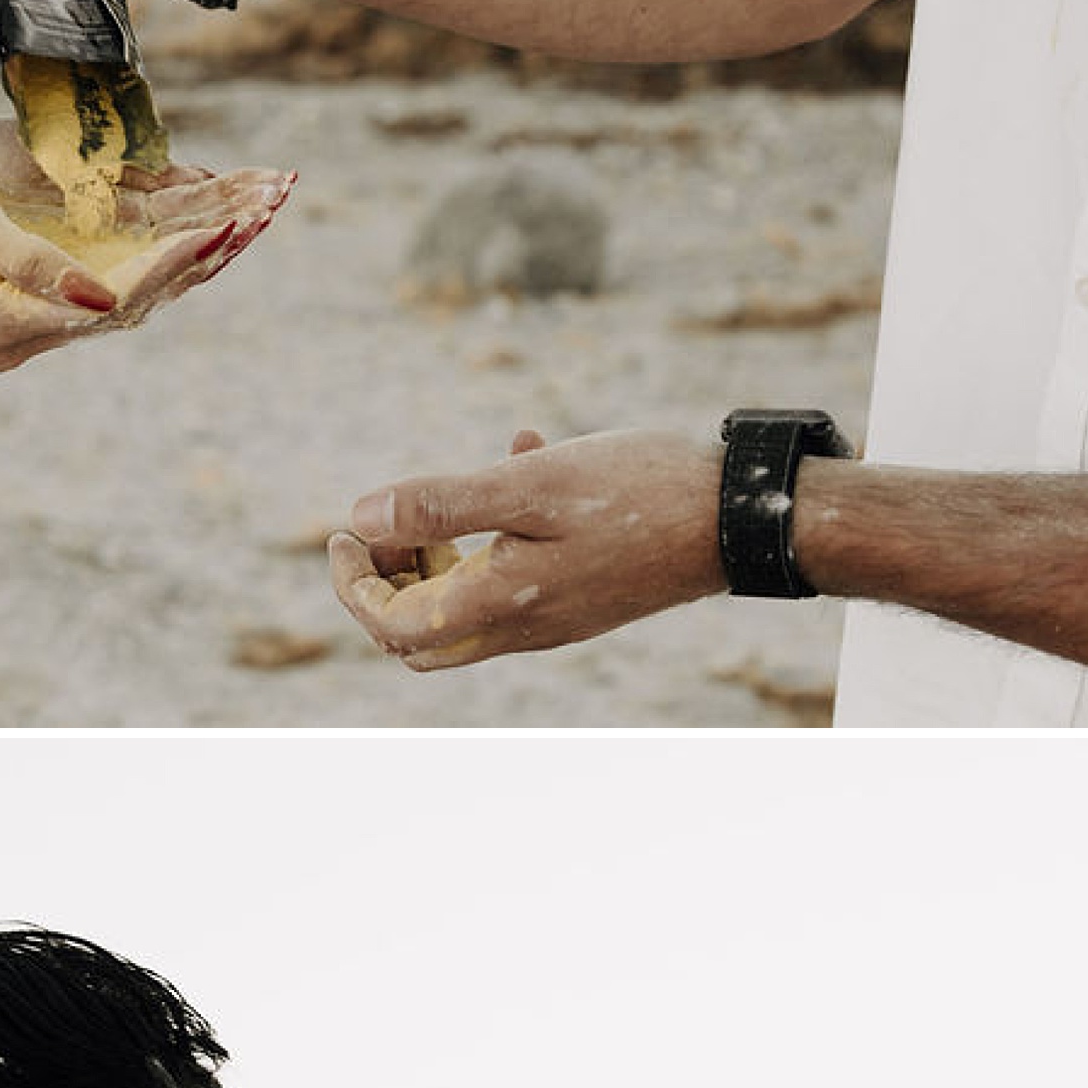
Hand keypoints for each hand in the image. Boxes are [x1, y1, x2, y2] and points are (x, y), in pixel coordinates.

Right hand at [0, 114, 292, 322]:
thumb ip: (31, 259)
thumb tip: (101, 298)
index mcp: (6, 322)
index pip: (112, 299)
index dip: (169, 264)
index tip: (222, 229)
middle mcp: (30, 334)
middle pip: (138, 301)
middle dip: (204, 254)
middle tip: (267, 209)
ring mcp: (36, 324)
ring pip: (136, 294)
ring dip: (197, 254)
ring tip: (259, 212)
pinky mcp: (41, 305)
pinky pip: (118, 284)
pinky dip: (164, 256)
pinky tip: (209, 227)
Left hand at [327, 424, 724, 671]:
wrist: (741, 518)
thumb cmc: (641, 494)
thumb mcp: (530, 485)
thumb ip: (442, 504)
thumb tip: (362, 518)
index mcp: (505, 604)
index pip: (394, 627)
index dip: (354, 584)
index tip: (346, 531)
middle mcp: (526, 626)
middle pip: (421, 637)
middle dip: (386, 584)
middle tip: (385, 526)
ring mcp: (557, 615)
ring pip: (466, 608)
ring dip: (438, 555)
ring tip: (454, 489)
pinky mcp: (583, 595)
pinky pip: (516, 577)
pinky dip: (496, 531)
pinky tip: (524, 450)